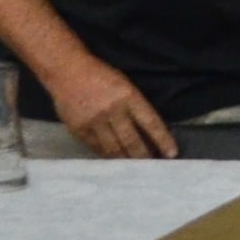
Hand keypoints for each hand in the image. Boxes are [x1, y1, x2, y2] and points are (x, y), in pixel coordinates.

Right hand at [47, 60, 176, 157]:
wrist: (67, 71)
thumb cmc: (101, 75)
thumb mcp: (125, 85)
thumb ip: (134, 106)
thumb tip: (147, 130)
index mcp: (128, 96)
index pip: (151, 122)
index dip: (162, 140)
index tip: (172, 154)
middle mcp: (112, 111)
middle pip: (132, 140)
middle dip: (144, 156)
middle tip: (152, 167)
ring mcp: (94, 122)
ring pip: (113, 148)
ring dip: (125, 159)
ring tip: (134, 168)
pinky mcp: (79, 129)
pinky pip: (96, 148)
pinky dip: (107, 155)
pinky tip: (114, 161)